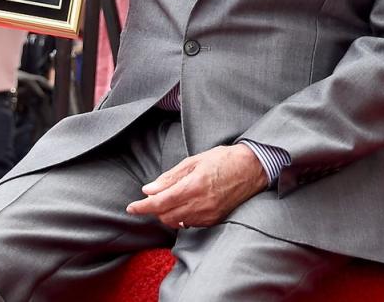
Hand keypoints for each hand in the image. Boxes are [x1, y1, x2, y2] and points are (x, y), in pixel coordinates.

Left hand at [126, 144, 266, 227]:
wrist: (252, 169)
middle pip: (165, 216)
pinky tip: (185, 205)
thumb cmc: (224, 159)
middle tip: (152, 198)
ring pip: (176, 221)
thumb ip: (170, 177)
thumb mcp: (195, 160)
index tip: (131, 208)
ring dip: (167, 213)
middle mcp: (200, 204)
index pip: (160, 203)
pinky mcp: (214, 220)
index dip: (142, 207)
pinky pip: (190, 223)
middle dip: (154, 209)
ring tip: (169, 200)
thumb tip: (148, 189)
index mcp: (193, 186)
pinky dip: (181, 216)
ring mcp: (208, 214)